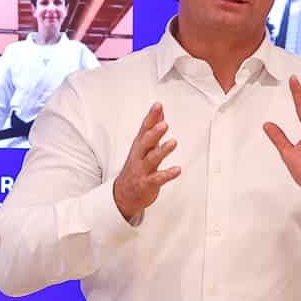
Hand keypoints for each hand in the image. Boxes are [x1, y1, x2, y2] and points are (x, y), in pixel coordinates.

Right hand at [111, 103, 180, 222]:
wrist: (123, 194)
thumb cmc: (136, 167)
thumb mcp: (142, 146)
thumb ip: (152, 129)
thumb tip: (160, 112)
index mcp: (139, 146)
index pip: (144, 128)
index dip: (151, 117)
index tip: (158, 105)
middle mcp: (139, 156)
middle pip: (145, 142)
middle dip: (154, 133)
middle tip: (163, 124)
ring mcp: (142, 170)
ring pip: (151, 159)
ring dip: (162, 151)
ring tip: (173, 142)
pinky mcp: (147, 183)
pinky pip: (158, 179)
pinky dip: (168, 174)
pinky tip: (177, 170)